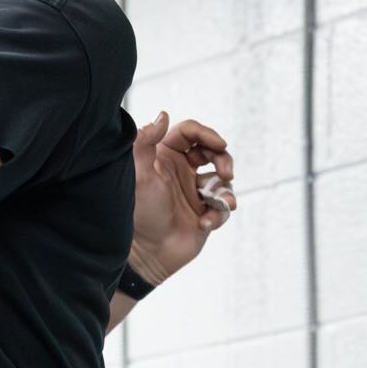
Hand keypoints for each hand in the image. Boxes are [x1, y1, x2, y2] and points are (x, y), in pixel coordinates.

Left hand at [130, 110, 237, 283]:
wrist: (148, 252)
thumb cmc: (141, 213)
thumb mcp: (140, 174)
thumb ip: (144, 141)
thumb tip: (163, 115)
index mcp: (165, 156)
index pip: (190, 132)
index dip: (206, 134)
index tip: (219, 143)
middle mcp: (181, 170)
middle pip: (212, 150)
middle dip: (224, 158)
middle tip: (226, 171)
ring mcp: (194, 191)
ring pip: (223, 179)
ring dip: (224, 190)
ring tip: (219, 203)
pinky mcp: (205, 211)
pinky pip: (223, 205)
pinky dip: (218, 213)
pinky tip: (205, 223)